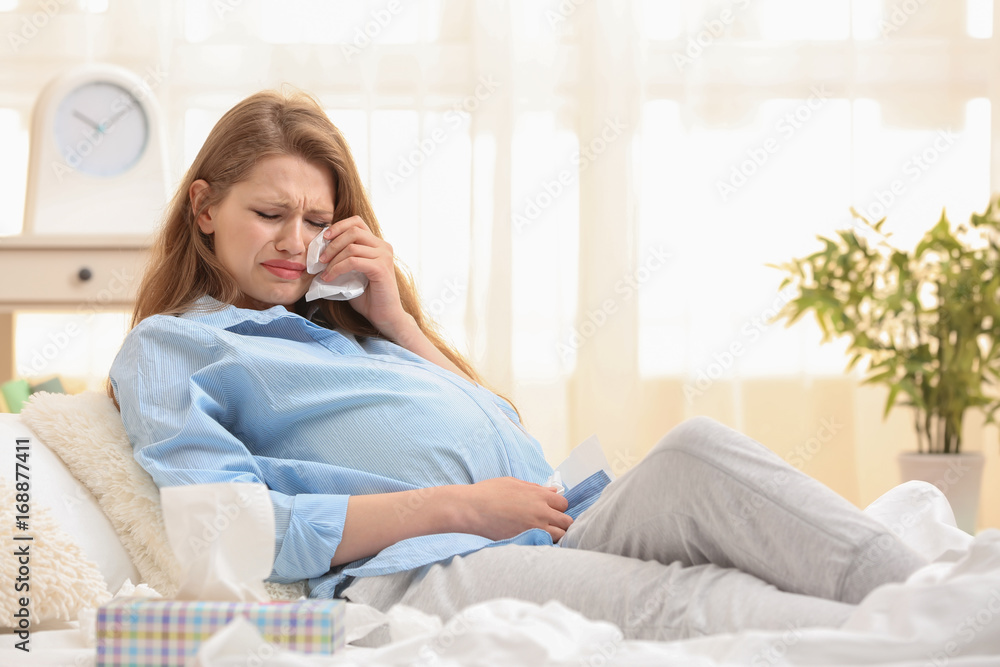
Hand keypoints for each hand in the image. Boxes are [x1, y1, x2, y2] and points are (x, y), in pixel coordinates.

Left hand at [317, 216, 410, 336]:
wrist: (384, 317)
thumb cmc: (368, 298)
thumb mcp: (352, 274)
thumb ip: (342, 260)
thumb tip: (319, 254)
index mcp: (377, 244)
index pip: (357, 222)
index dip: (338, 226)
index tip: (324, 238)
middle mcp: (383, 247)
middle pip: (353, 231)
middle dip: (332, 243)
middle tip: (320, 260)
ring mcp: (384, 256)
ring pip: (351, 246)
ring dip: (333, 259)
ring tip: (323, 272)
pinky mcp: (381, 268)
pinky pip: (354, 261)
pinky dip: (337, 268)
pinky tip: (329, 278)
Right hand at [459, 477, 572, 542]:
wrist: (472, 508)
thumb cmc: (489, 492)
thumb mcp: (514, 483)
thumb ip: (535, 489)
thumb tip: (553, 493)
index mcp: (539, 495)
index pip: (564, 504)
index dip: (559, 508)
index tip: (551, 511)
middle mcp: (541, 511)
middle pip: (566, 521)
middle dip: (561, 523)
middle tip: (551, 525)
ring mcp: (535, 527)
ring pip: (561, 536)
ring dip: (556, 535)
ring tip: (544, 535)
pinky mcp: (526, 539)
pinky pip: (546, 544)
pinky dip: (545, 544)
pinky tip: (536, 541)